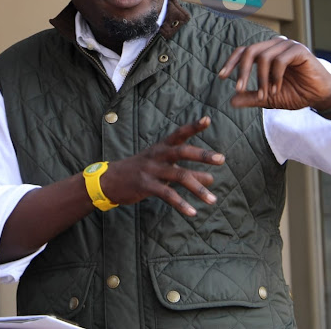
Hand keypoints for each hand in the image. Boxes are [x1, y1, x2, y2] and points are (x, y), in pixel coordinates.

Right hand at [100, 116, 224, 215]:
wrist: (109, 181)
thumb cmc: (140, 172)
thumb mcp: (163, 168)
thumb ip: (188, 172)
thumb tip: (212, 178)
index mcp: (161, 147)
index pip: (179, 133)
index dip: (193, 126)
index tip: (207, 119)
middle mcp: (157, 155)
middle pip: (182, 151)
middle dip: (202, 155)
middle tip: (221, 159)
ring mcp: (151, 170)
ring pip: (179, 176)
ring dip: (198, 188)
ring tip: (213, 200)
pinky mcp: (145, 185)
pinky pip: (167, 194)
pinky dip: (181, 204)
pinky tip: (193, 212)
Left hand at [218, 37, 330, 110]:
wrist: (320, 96)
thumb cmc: (296, 93)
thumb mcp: (269, 98)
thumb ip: (251, 97)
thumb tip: (231, 100)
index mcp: (267, 52)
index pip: (243, 51)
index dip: (231, 62)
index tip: (221, 77)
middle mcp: (275, 45)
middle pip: (250, 51)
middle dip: (242, 71)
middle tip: (238, 88)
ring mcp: (287, 46)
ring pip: (264, 57)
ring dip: (261, 79)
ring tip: (265, 94)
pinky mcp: (299, 50)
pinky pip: (280, 60)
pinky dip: (275, 77)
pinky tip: (277, 89)